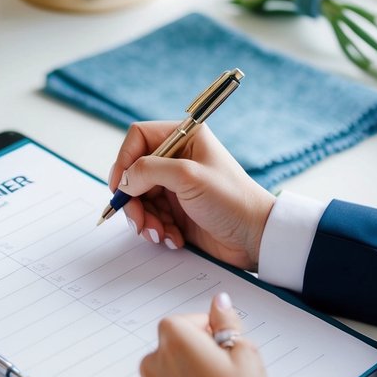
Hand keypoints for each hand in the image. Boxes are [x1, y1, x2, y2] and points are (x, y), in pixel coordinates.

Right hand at [111, 122, 274, 270]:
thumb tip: (124, 181)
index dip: (124, 161)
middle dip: (133, 199)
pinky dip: (156, 229)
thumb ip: (148, 171)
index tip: (120, 187)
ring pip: (140, 198)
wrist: (256, 238)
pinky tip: (172, 238)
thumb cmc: (232, 200)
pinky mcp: (177, 209)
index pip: (138, 138)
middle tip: (138, 221)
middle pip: (134, 172)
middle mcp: (177, 158)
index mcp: (184, 138)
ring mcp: (176, 185)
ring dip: (144, 219)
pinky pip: (151, 216)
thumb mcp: (188, 177)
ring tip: (160, 233)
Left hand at [138, 293, 275, 376]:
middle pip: (177, 347)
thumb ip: (228, 322)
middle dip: (198, 356)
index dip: (213, 334)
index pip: (190, 321)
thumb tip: (220, 302)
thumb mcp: (246, 355)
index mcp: (174, 338)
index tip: (227, 351)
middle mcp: (154, 360)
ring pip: (171, 373)